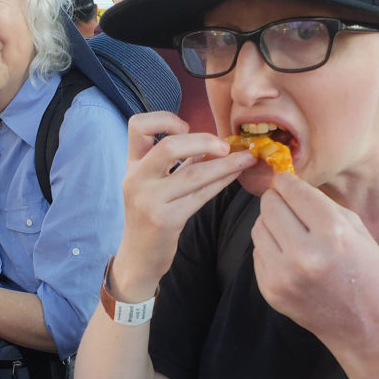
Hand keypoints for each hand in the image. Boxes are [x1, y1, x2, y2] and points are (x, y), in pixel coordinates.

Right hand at [115, 111, 252, 297]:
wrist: (139, 257)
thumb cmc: (151, 216)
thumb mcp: (155, 184)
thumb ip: (178, 162)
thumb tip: (211, 141)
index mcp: (132, 165)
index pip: (137, 125)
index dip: (164, 120)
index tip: (186, 128)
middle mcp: (136, 179)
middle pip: (169, 146)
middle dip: (204, 141)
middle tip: (225, 145)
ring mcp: (149, 200)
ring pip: (193, 174)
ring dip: (225, 164)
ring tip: (247, 157)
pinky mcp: (165, 220)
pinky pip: (200, 195)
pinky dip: (221, 182)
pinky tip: (235, 176)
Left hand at [251, 173, 378, 352]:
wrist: (364, 324)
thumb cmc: (366, 271)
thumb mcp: (357, 229)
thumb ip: (321, 203)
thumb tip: (287, 184)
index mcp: (331, 234)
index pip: (293, 191)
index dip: (286, 181)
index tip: (284, 180)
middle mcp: (304, 254)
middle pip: (270, 206)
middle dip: (276, 199)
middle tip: (284, 203)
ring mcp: (283, 275)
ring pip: (258, 228)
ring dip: (270, 223)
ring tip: (289, 231)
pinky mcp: (270, 291)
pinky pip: (257, 253)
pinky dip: (269, 248)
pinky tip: (288, 256)